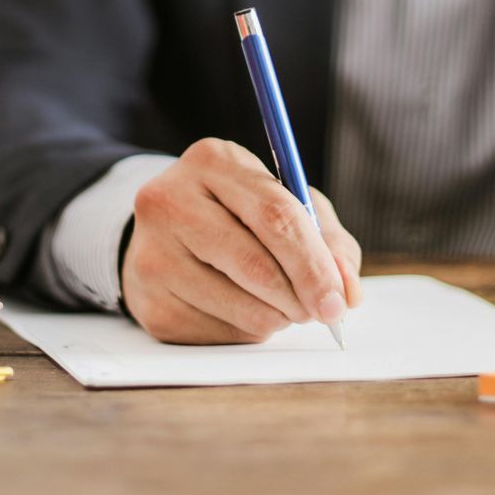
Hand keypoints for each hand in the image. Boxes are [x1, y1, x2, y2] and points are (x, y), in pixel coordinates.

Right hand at [121, 138, 363, 343]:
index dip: (314, 263)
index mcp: (212, 161)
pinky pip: (218, 333)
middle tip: (322, 312)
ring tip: (283, 304)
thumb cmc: (238, 215)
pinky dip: (248, 330)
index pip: (275, 214)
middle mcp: (170, 201)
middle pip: (255, 263)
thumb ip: (326, 239)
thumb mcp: (285, 202)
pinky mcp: (149, 303)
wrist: (165, 234)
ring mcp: (152, 254)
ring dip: (278, 316)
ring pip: (240, 305)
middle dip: (301, 296)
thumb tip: (346, 291)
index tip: (339, 298)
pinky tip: (245, 310)